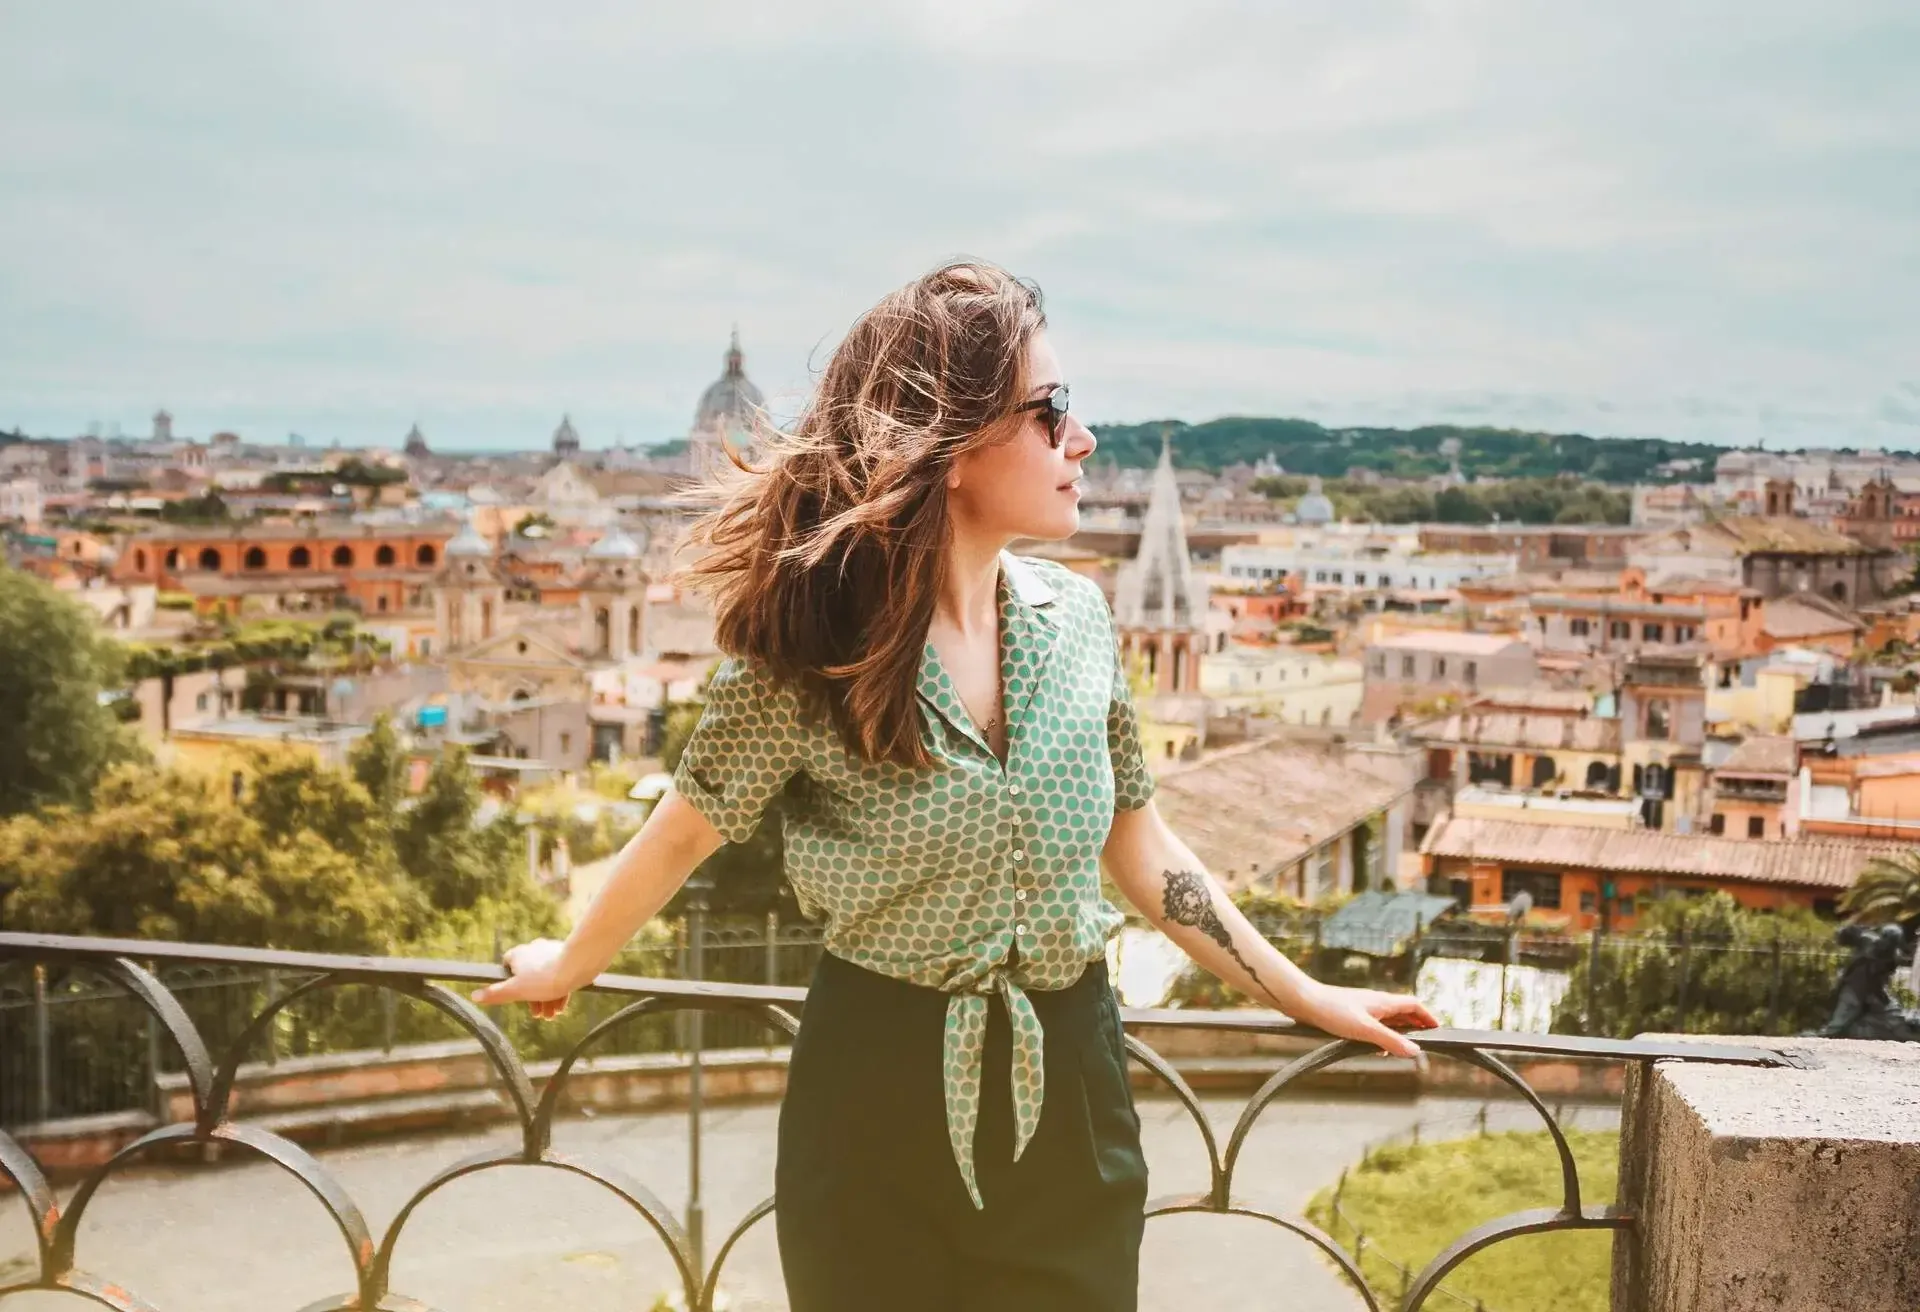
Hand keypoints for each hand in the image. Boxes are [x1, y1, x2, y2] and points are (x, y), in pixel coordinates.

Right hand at [470, 938, 575, 1019]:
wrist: (577, 966)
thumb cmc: (544, 979)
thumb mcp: (516, 991)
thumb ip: (495, 994)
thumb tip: (474, 996)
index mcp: (518, 954)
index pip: (507, 966)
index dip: (509, 982)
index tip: (515, 996)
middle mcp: (533, 949)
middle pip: (528, 976)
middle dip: (532, 997)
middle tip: (538, 1015)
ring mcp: (551, 951)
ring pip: (545, 978)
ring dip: (546, 998)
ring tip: (551, 1015)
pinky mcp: (567, 956)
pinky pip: (559, 975)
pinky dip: (558, 990)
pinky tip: (561, 1007)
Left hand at [1291, 983, 1439, 1059]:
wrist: (1303, 1001)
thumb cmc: (1333, 1011)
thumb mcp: (1365, 1030)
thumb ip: (1390, 1041)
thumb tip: (1416, 1051)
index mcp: (1384, 1002)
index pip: (1414, 1005)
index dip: (1427, 1017)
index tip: (1437, 1030)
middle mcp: (1376, 1003)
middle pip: (1403, 1013)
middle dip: (1415, 1027)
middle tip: (1423, 1044)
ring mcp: (1363, 1008)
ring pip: (1388, 1020)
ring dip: (1398, 1033)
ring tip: (1402, 1050)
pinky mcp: (1351, 1014)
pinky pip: (1374, 1024)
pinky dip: (1381, 1035)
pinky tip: (1376, 1048)